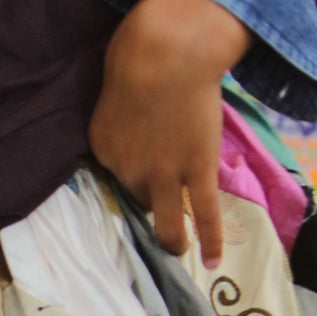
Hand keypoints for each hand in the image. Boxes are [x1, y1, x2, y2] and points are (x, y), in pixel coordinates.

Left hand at [88, 0, 251, 263]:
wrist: (168, 53)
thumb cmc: (140, 54)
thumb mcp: (115, 85)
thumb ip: (123, 111)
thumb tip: (138, 116)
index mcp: (104, 147)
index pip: (119, 173)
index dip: (135, 169)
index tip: (146, 164)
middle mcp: (129, 170)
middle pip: (140, 198)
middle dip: (151, 199)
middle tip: (161, 205)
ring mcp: (165, 175)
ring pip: (167, 223)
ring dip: (172, 240)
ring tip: (176, 250)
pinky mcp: (197, 172)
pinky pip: (205, 216)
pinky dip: (210, 242)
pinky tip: (211, 262)